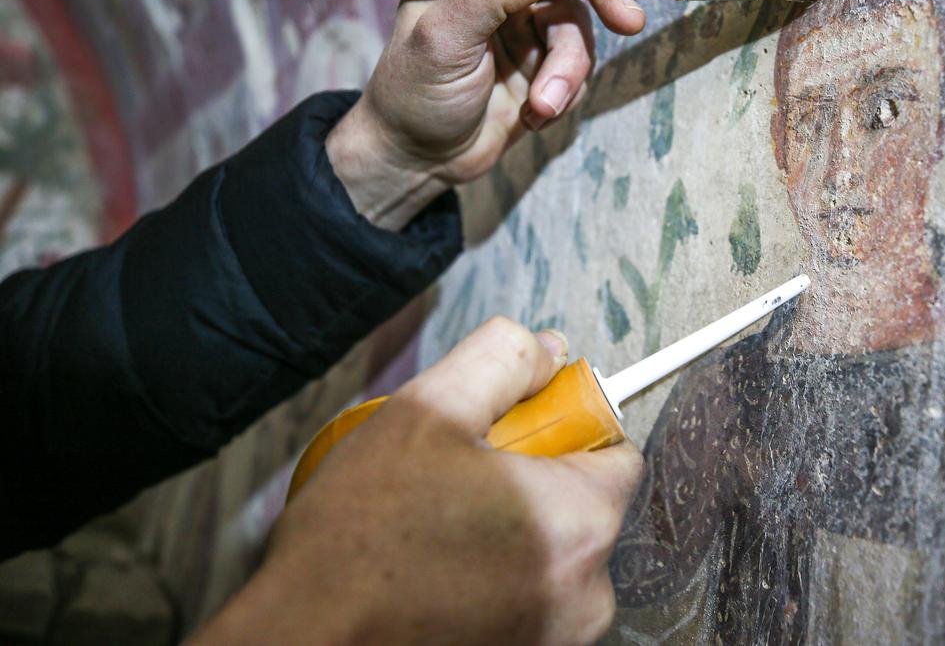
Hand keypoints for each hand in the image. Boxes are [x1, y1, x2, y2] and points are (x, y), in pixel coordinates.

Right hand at [193, 319, 642, 644]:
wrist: (306, 639)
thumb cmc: (359, 539)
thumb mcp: (426, 411)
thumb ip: (500, 362)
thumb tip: (548, 349)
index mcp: (580, 522)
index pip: (615, 449)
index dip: (565, 426)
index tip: (514, 428)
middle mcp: (587, 592)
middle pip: (584, 504)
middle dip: (533, 481)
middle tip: (459, 477)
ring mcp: (557, 635)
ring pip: (556, 553)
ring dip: (514, 532)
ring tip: (440, 526)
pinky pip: (531, 598)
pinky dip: (499, 579)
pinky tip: (439, 569)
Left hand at [326, 0, 646, 228]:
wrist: (419, 161)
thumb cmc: (413, 94)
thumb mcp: (442, 39)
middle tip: (628, 19)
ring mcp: (525, 18)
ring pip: (579, 21)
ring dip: (568, 67)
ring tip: (543, 103)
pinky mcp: (544, 59)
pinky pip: (578, 62)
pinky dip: (564, 90)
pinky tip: (535, 113)